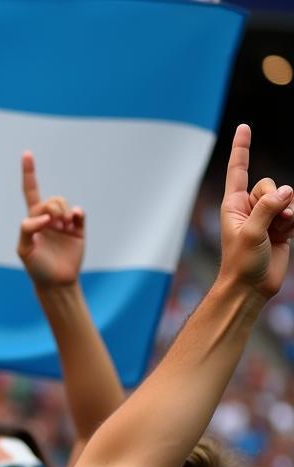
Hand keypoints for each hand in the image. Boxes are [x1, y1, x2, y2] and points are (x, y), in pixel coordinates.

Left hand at [17, 152, 84, 287]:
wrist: (56, 282)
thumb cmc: (36, 267)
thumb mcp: (23, 250)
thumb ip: (26, 229)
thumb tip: (44, 218)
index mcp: (33, 220)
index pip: (30, 192)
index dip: (29, 173)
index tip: (26, 153)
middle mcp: (49, 218)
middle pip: (52, 199)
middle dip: (53, 208)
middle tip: (54, 224)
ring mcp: (64, 224)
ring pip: (64, 204)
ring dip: (63, 212)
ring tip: (63, 227)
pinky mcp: (78, 230)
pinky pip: (80, 213)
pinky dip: (77, 214)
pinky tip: (73, 221)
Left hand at [219, 124, 293, 298]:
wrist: (251, 286)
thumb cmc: (241, 263)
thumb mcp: (251, 233)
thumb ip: (267, 209)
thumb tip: (287, 191)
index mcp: (233, 205)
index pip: (238, 170)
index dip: (242, 148)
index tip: (244, 126)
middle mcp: (248, 207)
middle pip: (269, 183)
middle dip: (273, 198)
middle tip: (268, 221)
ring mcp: (265, 215)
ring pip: (285, 197)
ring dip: (285, 213)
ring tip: (275, 232)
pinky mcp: (280, 225)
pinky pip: (293, 210)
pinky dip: (292, 221)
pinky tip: (284, 235)